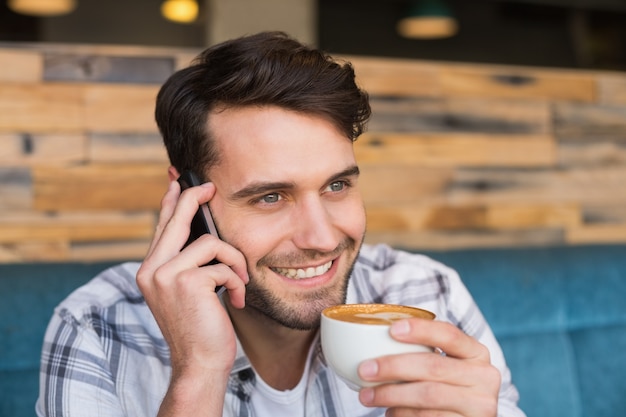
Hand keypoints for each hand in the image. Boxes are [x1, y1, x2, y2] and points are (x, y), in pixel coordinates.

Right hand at [136, 180, 248, 378]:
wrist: (199, 362)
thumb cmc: (200, 327)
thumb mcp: (189, 291)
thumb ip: (189, 262)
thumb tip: (205, 234)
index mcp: (150, 271)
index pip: (161, 227)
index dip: (171, 202)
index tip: (179, 182)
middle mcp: (151, 270)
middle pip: (176, 219)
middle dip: (195, 198)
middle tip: (211, 188)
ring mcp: (164, 275)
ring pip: (210, 243)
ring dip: (234, 262)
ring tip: (238, 284)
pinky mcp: (185, 281)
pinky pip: (223, 265)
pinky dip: (236, 281)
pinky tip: (235, 300)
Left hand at [357, 318, 499, 416]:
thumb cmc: (446, 387)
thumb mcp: (445, 366)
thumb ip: (422, 353)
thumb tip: (372, 340)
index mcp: (476, 353)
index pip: (449, 334)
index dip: (421, 329)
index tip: (392, 329)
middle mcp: (484, 377)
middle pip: (433, 366)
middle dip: (393, 366)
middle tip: (364, 369)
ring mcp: (480, 405)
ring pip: (427, 395)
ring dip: (391, 395)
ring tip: (367, 396)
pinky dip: (403, 414)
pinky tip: (390, 412)